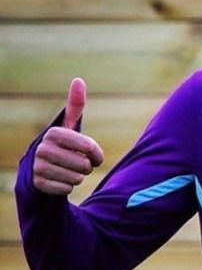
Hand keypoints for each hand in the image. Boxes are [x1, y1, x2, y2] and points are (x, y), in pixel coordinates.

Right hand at [32, 78, 103, 194]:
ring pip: (75, 178)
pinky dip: (68, 187)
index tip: (93, 153)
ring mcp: (38, 166)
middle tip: (78, 163)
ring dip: (77, 177)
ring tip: (69, 170)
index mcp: (54, 133)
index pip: (88, 147)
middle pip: (83, 164)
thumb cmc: (63, 144)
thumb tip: (78, 79)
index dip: (96, 153)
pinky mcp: (37, 184)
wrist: (42, 167)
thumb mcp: (70, 125)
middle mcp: (42, 148)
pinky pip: (66, 189)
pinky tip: (60, 180)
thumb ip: (75, 105)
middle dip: (86, 167)